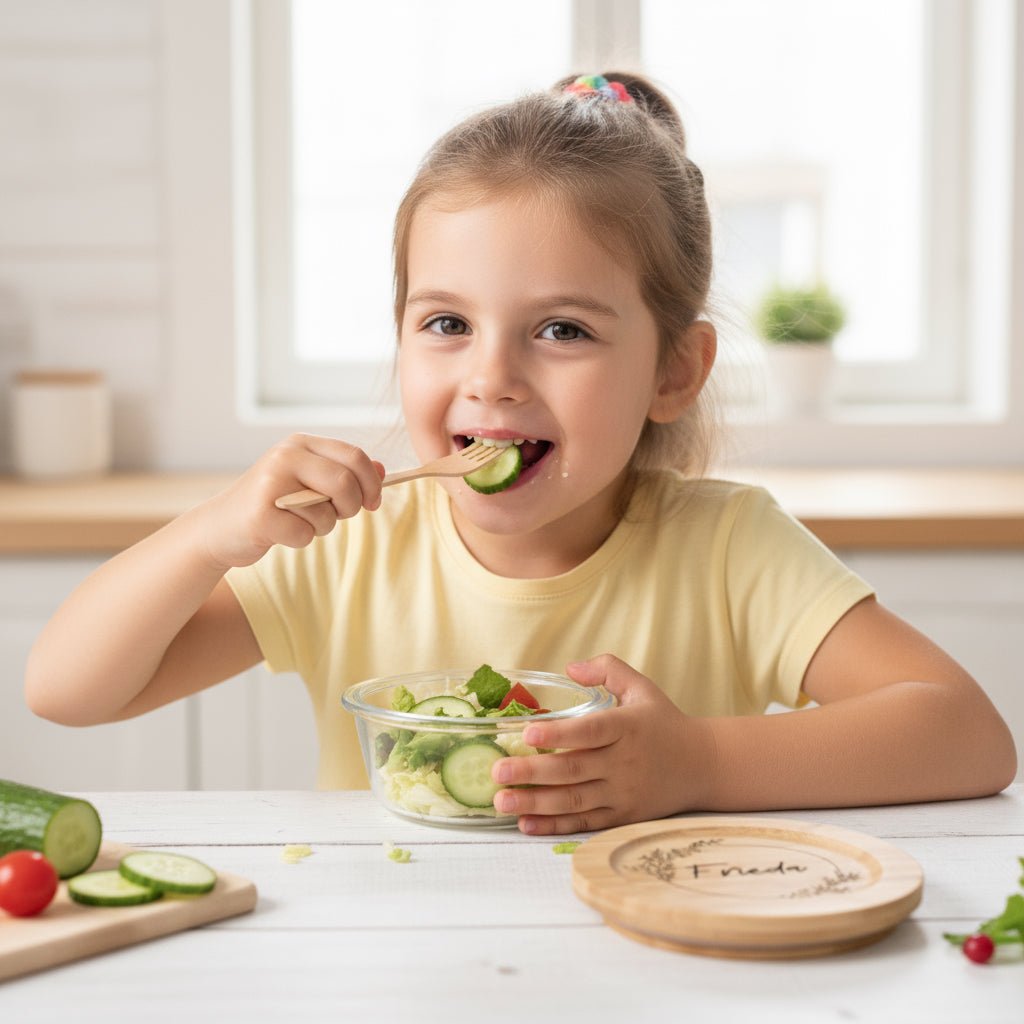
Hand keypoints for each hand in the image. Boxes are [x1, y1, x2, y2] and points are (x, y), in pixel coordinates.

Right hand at [192, 433, 385, 569]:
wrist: (221, 527)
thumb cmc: (274, 504)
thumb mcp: (309, 482)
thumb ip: (345, 473)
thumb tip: (383, 470)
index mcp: (301, 444)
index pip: (354, 456)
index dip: (371, 483)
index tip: (373, 502)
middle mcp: (285, 456)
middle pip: (346, 483)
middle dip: (351, 507)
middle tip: (339, 516)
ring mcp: (270, 483)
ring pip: (327, 512)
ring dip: (321, 526)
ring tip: (298, 521)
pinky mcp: (260, 514)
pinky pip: (305, 534)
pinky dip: (300, 540)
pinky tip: (280, 532)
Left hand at [491, 654, 714, 834]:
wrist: (703, 765)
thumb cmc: (664, 722)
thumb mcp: (642, 687)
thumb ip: (607, 669)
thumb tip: (569, 668)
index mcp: (628, 727)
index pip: (590, 731)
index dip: (558, 735)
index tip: (527, 733)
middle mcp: (625, 762)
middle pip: (573, 770)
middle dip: (531, 773)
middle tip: (496, 771)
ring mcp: (623, 793)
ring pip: (574, 801)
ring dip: (534, 803)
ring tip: (500, 801)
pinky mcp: (622, 817)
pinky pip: (584, 823)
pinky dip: (553, 826)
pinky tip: (525, 823)